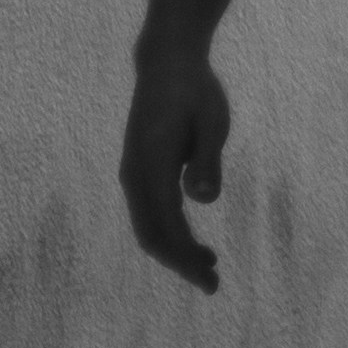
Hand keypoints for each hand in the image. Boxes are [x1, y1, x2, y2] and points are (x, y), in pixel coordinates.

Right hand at [120, 43, 230, 291]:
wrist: (166, 64)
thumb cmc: (195, 91)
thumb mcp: (213, 121)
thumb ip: (208, 159)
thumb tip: (203, 200)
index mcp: (151, 166)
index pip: (166, 227)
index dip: (186, 258)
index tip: (211, 279)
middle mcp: (135, 176)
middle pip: (152, 236)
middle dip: (180, 263)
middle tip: (213, 283)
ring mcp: (133, 174)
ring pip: (148, 228)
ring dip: (175, 251)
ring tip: (209, 265)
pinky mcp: (139, 171)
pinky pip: (150, 213)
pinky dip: (170, 233)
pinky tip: (194, 240)